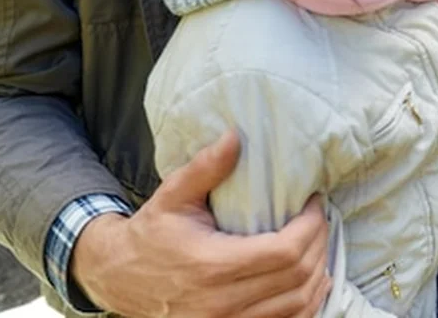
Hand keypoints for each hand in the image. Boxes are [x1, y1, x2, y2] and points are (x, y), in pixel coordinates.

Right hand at [71, 130, 330, 317]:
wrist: (118, 278)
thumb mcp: (173, 195)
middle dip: (318, 243)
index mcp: (211, 266)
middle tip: (319, 219)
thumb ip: (206, 167)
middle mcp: (221, 304)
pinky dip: (305, 302)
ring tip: (317, 243)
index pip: (285, 252)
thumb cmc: (151, 233)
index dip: (311, 226)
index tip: (314, 203)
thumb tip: (236, 136)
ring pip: (298, 305)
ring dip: (317, 273)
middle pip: (298, 277)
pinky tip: (309, 279)